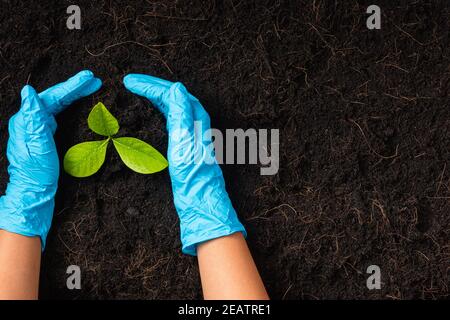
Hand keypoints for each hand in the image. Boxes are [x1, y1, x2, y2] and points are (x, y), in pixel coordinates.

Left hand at [0, 70, 101, 248]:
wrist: (35, 191)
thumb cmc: (36, 170)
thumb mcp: (36, 143)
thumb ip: (32, 117)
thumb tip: (28, 91)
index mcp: (28, 119)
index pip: (52, 96)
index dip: (71, 85)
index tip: (88, 77)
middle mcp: (32, 120)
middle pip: (56, 97)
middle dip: (75, 87)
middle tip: (95, 79)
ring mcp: (38, 126)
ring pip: (58, 104)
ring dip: (75, 94)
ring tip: (92, 86)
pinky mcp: (46, 134)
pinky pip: (60, 113)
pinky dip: (72, 105)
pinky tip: (79, 103)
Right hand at [123, 74, 245, 254]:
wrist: (200, 200)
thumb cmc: (192, 176)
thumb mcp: (184, 145)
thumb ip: (181, 116)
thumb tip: (175, 88)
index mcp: (196, 120)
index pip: (172, 93)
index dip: (151, 85)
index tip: (130, 82)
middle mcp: (196, 122)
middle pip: (173, 95)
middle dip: (152, 86)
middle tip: (130, 81)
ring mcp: (191, 132)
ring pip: (173, 105)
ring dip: (155, 95)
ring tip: (137, 89)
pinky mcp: (186, 142)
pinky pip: (172, 117)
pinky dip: (161, 108)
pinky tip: (153, 109)